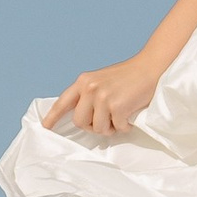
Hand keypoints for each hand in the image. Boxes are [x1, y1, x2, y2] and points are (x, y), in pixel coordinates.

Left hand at [47, 55, 161, 137]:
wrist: (151, 67)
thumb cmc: (128, 77)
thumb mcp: (101, 81)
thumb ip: (88, 95)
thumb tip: (80, 117)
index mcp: (84, 81)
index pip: (63, 102)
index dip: (53, 117)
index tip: (45, 127)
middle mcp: (90, 88)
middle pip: (80, 122)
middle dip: (93, 126)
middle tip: (107, 120)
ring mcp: (103, 97)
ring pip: (98, 128)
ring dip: (111, 127)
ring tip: (120, 115)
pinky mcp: (117, 106)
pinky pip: (117, 128)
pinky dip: (125, 126)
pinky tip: (130, 114)